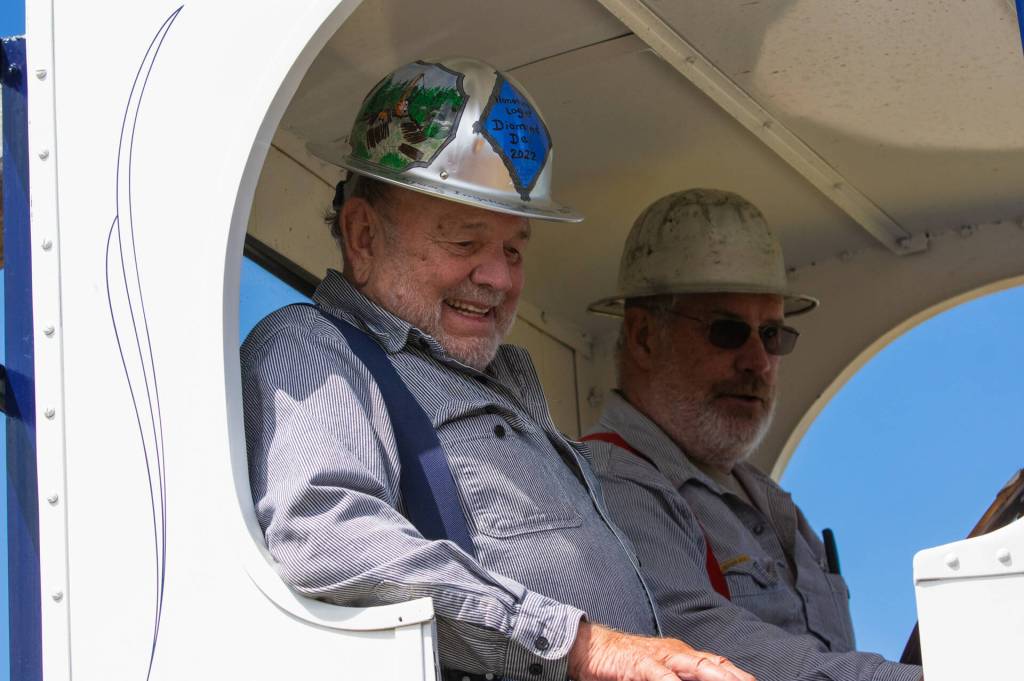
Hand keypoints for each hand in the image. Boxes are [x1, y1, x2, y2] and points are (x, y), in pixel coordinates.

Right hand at [567, 621, 754, 680]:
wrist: (590, 647)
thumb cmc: (624, 663)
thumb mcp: (656, 672)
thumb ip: (676, 678)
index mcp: (681, 656)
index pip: (716, 665)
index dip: (737, 675)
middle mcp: (675, 653)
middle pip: (713, 666)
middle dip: (735, 678)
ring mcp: (659, 657)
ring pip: (695, 667)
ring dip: (717, 678)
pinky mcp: (640, 664)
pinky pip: (661, 676)